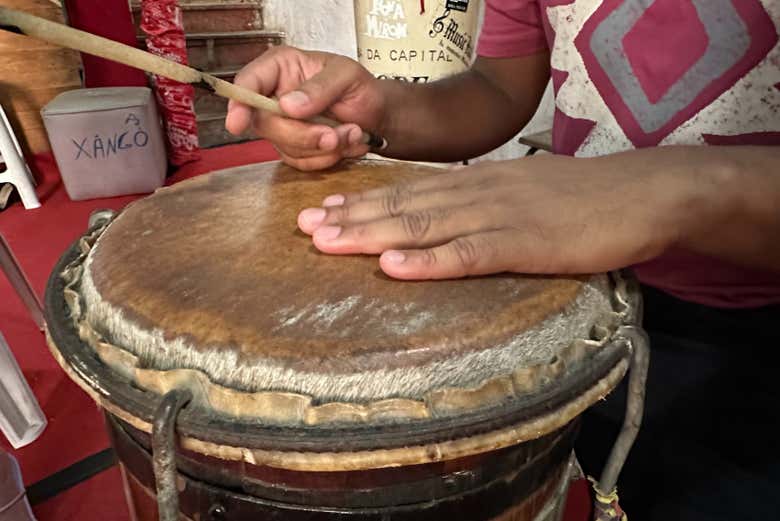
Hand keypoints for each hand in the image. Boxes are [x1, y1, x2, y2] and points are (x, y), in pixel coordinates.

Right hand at [226, 46, 384, 169]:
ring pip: (285, 147)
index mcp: (280, 67)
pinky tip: (345, 144)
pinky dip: (326, 158)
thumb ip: (319, 87)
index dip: (239, 104)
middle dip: (302, 135)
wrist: (378, 115)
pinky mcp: (293, 148)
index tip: (238, 123)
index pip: (248, 83)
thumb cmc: (361, 88)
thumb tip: (288, 105)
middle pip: (264, 124)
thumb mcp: (347, 75)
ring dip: (323, 148)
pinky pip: (300, 162)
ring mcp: (282, 125)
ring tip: (352, 133)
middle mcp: (275, 96)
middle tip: (335, 135)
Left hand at [296, 154, 689, 279]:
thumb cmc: (583, 199)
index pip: (409, 191)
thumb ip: (484, 204)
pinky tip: (393, 265)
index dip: (363, 201)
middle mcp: (477, 193)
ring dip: (372, 233)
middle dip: (350, 217)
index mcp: (477, 183)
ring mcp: (498, 216)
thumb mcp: (523, 192)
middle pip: (403, 205)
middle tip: (303, 226)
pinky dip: (427, 261)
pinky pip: (467, 254)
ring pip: (423, 225)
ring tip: (327, 240)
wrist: (642, 193)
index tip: (323, 210)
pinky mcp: (523, 244)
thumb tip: (447, 220)